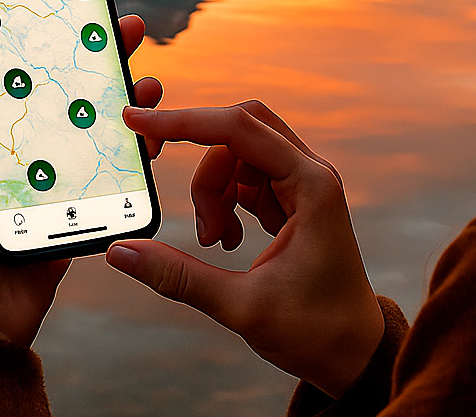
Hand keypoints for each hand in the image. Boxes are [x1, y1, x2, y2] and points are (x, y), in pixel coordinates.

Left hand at [0, 14, 162, 345]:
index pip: (21, 71)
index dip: (47, 37)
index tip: (71, 4)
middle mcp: (24, 148)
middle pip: (69, 90)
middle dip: (100, 58)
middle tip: (128, 27)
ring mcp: (55, 178)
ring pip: (98, 126)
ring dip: (126, 101)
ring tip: (148, 80)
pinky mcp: (80, 209)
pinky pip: (113, 173)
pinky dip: (134, 150)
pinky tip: (150, 132)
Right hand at [107, 101, 382, 398]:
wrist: (354, 354)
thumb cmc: (315, 331)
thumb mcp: (241, 306)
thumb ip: (179, 276)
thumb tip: (120, 252)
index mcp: (311, 186)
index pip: (239, 129)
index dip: (184, 120)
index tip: (137, 121)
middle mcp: (312, 174)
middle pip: (239, 131)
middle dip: (200, 161)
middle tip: (170, 187)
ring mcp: (304, 184)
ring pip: (239, 156)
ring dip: (213, 191)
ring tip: (215, 241)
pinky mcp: (294, 199)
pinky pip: (247, 177)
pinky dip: (226, 201)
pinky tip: (227, 240)